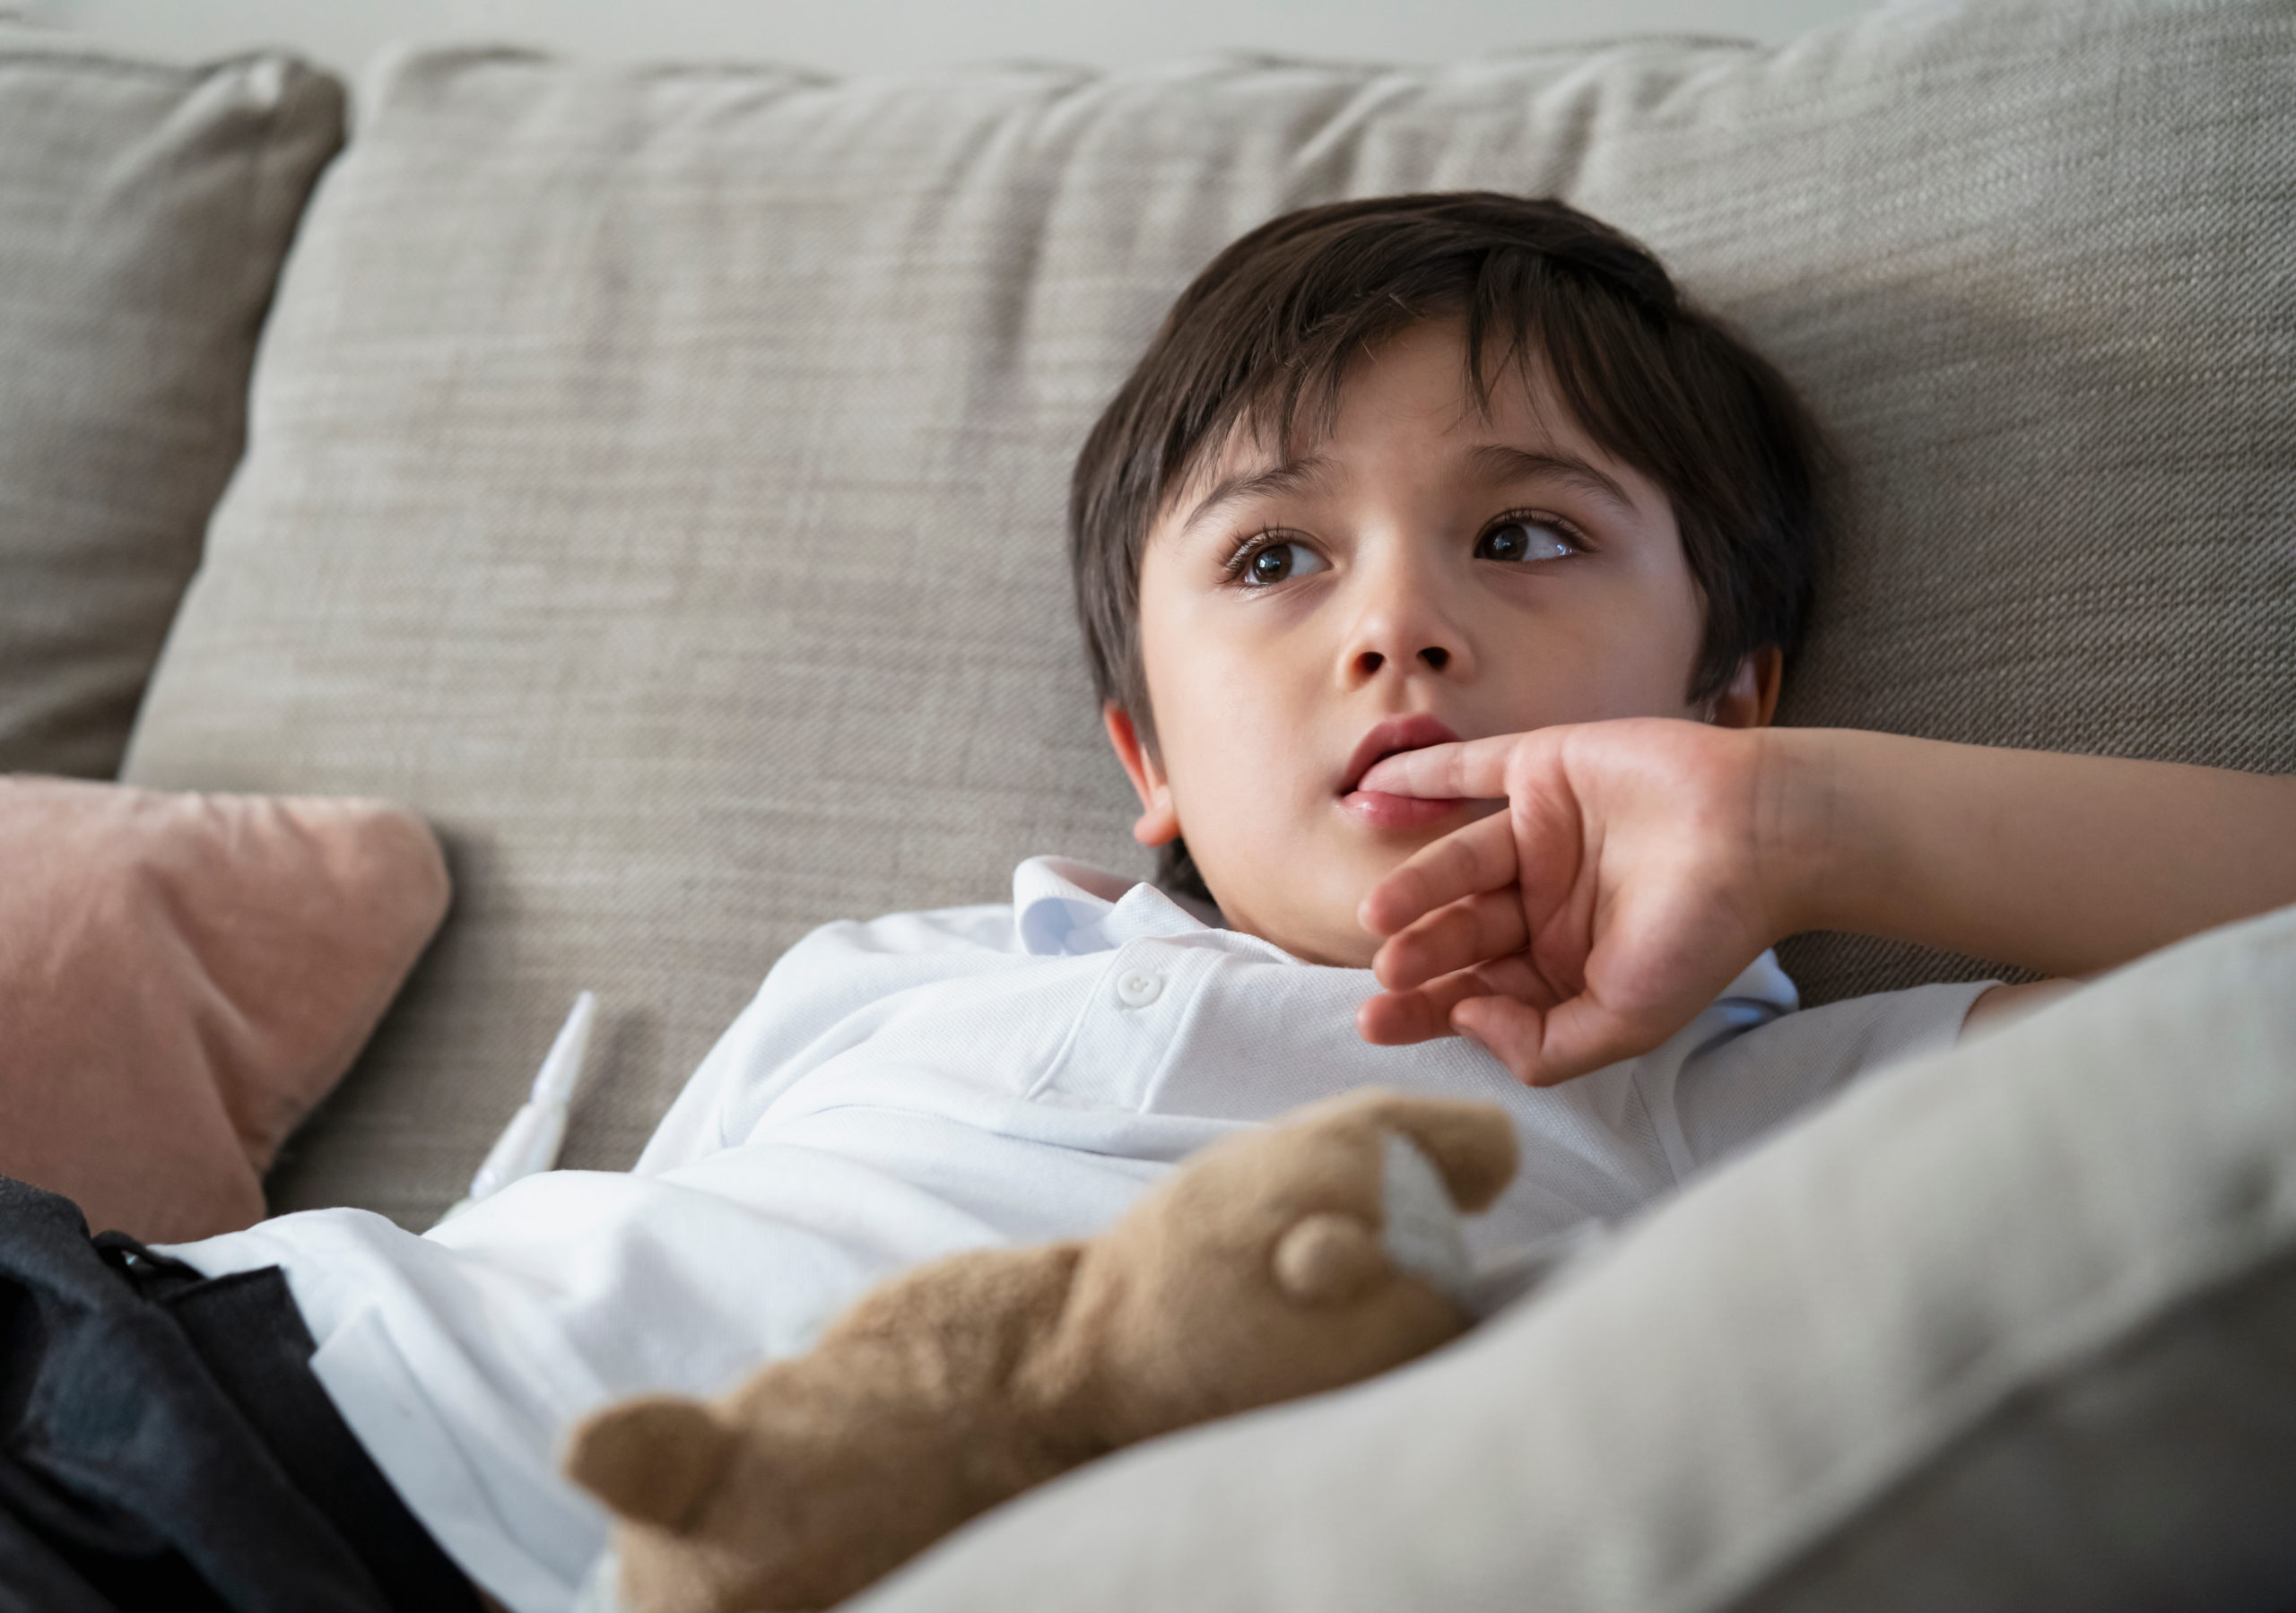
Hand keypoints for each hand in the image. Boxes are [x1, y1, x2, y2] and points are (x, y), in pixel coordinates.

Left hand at [1354, 718, 1798, 1085]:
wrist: (1763, 836)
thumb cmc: (1705, 934)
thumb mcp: (1624, 1021)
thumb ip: (1542, 1046)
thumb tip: (1465, 1021)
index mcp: (1560, 965)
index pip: (1475, 990)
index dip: (1424, 1009)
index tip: (1374, 1022)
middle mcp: (1543, 902)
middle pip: (1460, 931)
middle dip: (1421, 954)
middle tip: (1388, 968)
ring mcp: (1540, 834)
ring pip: (1458, 862)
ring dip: (1415, 886)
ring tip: (1379, 914)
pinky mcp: (1543, 770)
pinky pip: (1468, 771)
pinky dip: (1421, 776)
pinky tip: (1372, 790)